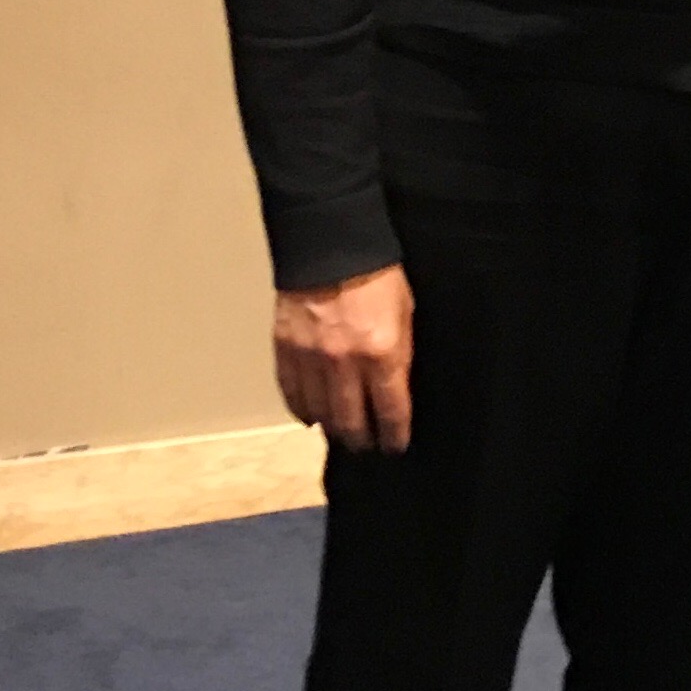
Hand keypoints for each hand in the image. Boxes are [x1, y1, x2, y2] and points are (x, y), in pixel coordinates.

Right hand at [273, 266, 413, 453]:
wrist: (330, 243)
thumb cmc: (378, 275)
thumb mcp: (406, 314)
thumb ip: (401, 355)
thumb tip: (396, 390)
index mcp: (382, 353)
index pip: (390, 411)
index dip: (394, 435)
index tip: (395, 446)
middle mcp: (344, 363)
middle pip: (351, 420)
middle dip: (361, 439)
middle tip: (366, 447)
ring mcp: (310, 358)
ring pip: (319, 412)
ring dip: (331, 428)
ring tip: (341, 434)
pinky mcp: (284, 348)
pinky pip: (291, 392)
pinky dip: (301, 409)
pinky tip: (310, 417)